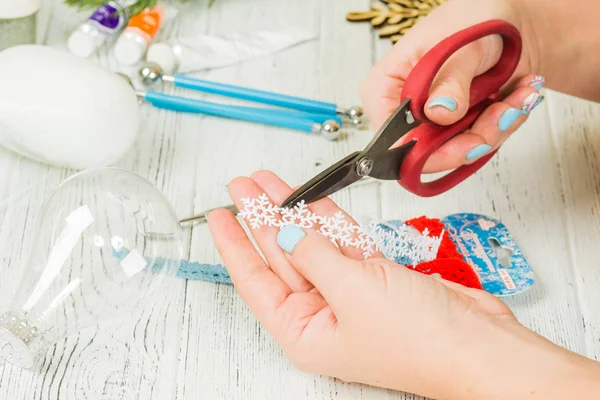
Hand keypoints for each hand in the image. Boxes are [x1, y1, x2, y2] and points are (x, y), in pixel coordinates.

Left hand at [208, 170, 599, 398]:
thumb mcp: (354, 294)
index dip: (234, 244)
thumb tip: (285, 232)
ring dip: (291, 212)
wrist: (482, 345)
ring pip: (312, 243)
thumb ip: (315, 257)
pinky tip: (307, 198)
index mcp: (305, 332)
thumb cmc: (422, 342)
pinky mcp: (377, 277)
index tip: (219, 215)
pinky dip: (328, 219)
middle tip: (242, 186)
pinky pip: (343, 242)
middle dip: (260, 218)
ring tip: (266, 182)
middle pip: (281, 256)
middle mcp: (323, 313)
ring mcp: (351, 293)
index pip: (255, 281)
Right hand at [360, 0, 543, 172]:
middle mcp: (405, 111)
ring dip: (497, 128)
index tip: (466, 141)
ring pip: (459, 152)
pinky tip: (517, 98)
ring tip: (517, 96)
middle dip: (474, 138)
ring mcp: (433, 123)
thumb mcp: (462, 48)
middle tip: (502, 114)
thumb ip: (450, 83)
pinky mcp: (458, 129)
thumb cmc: (474, 21)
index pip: (392, 140)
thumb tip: (439, 113)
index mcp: (385, 89)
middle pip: (429, 154)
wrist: (513, 23)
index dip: (427, 150)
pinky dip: (505, 124)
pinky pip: (479, 145)